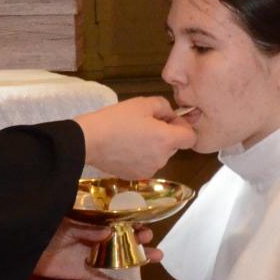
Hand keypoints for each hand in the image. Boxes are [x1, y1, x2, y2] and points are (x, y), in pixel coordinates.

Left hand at [36, 220, 158, 279]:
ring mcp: (91, 257)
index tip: (145, 224)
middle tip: (152, 240)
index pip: (116, 223)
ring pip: (118, 260)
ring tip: (156, 258)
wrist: (27, 248)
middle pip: (122, 241)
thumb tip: (108, 231)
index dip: (132, 223)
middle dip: (139, 240)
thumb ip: (86, 229)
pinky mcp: (83, 273)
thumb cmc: (46, 230)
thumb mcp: (66, 225)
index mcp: (91, 225)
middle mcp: (95, 240)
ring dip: (136, 259)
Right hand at [75, 98, 195, 179]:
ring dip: (153, 146)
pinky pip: (146, 164)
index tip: (168, 121)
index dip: (183, 127)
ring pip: (160, 155)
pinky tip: (126, 148)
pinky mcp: (136, 176)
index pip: (191, 138)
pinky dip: (141, 156)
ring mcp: (149, 170)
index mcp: (166, 140)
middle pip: (174, 146)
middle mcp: (162, 158)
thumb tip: (170, 116)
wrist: (89, 141)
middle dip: (165, 135)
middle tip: (145, 124)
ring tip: (133, 136)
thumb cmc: (116, 120)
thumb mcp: (142, 103)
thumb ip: (164, 106)